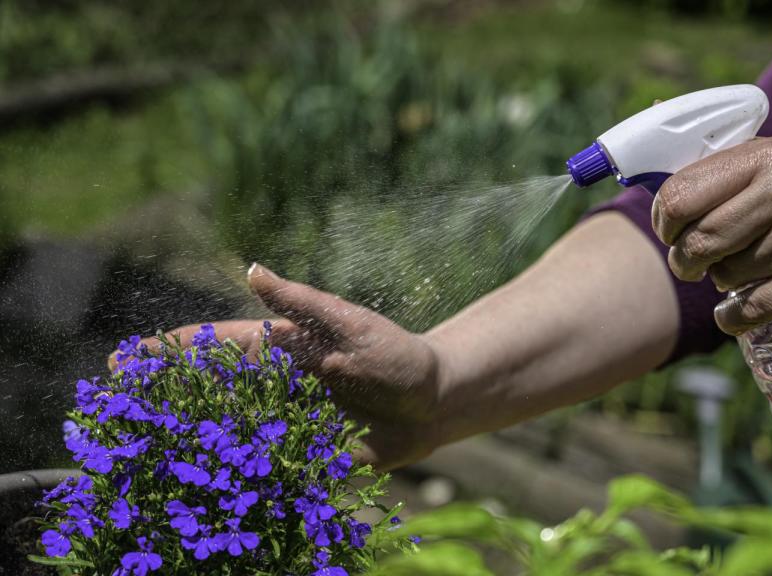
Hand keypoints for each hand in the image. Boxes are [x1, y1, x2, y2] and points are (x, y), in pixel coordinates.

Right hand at [127, 264, 446, 470]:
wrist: (432, 402)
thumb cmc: (396, 356)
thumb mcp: (350, 325)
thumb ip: (300, 304)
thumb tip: (252, 269)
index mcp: (280, 349)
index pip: (216, 346)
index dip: (170, 350)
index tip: (125, 357)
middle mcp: (275, 385)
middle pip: (211, 388)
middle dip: (165, 393)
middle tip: (119, 405)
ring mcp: (286, 420)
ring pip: (228, 426)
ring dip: (189, 432)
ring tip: (144, 441)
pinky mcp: (304, 452)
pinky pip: (262, 463)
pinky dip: (232, 469)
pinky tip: (202, 478)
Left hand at [652, 135, 771, 334]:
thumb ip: (732, 172)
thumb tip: (660, 190)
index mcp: (769, 157)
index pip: (679, 194)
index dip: (664, 220)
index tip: (670, 232)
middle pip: (695, 242)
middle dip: (686, 261)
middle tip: (693, 266)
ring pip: (723, 278)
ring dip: (726, 284)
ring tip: (756, 271)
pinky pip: (745, 312)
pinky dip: (733, 318)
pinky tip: (743, 309)